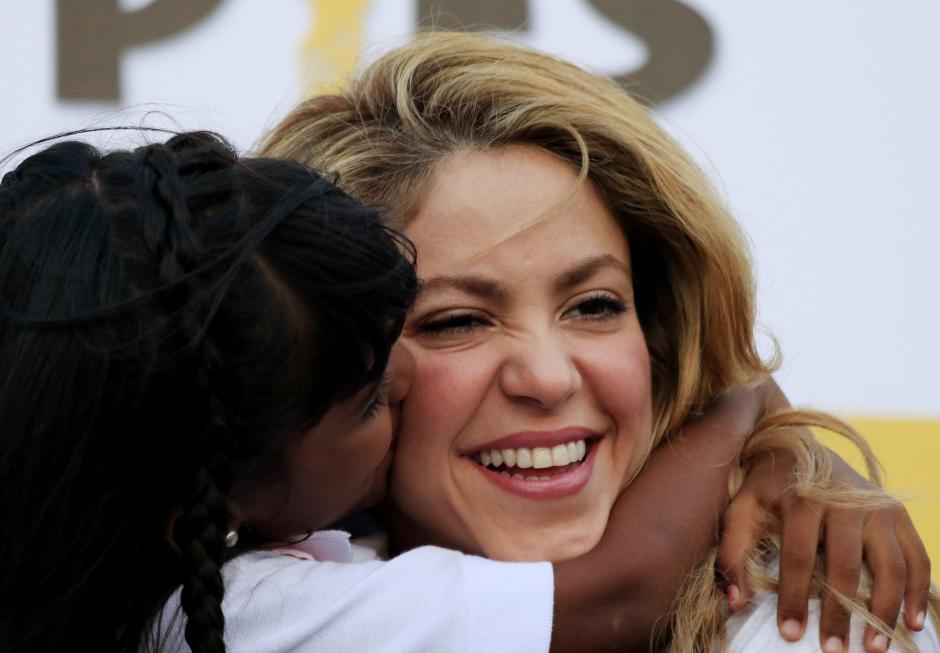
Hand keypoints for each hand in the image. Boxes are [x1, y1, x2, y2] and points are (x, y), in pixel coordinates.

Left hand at [718, 447, 930, 652]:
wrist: (799, 449)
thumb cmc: (766, 489)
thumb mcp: (740, 510)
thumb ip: (732, 553)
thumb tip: (737, 601)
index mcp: (802, 497)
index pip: (799, 557)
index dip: (794, 598)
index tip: (790, 635)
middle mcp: (845, 500)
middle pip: (846, 566)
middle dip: (840, 612)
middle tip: (834, 650)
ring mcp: (877, 506)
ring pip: (889, 564)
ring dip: (885, 610)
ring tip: (874, 647)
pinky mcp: (897, 513)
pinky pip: (916, 556)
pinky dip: (917, 591)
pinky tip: (911, 623)